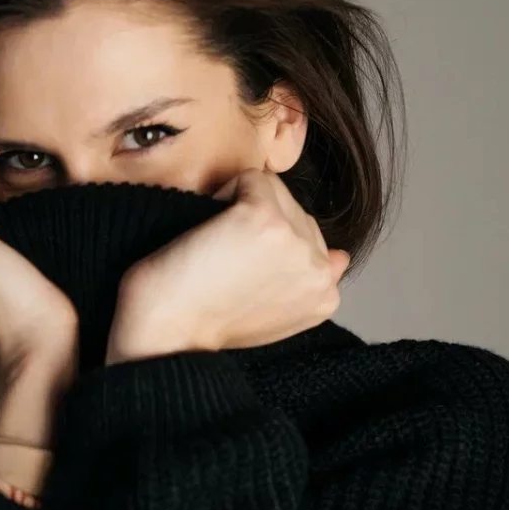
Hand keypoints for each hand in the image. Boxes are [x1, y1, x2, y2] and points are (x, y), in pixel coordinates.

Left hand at [107, 168, 349, 361]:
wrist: (167, 331)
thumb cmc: (204, 322)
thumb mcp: (272, 312)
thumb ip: (310, 282)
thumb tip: (341, 257)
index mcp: (326, 296)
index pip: (309, 238)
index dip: (266, 246)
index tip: (240, 275)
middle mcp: (319, 271)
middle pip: (294, 211)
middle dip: (256, 225)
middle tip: (225, 264)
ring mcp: (296, 242)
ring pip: (273, 190)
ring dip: (238, 207)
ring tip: (218, 251)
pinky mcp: (265, 218)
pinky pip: (249, 178)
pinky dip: (221, 195)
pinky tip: (208, 233)